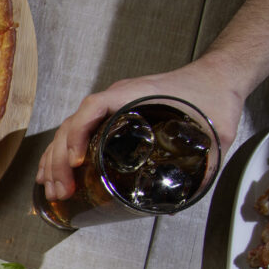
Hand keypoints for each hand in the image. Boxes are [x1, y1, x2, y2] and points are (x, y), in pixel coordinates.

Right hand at [36, 57, 244, 200]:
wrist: (218, 77)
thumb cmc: (211, 93)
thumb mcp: (214, 128)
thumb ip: (208, 159)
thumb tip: (192, 191)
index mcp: (134, 94)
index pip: (93, 108)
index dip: (78, 135)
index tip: (76, 161)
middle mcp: (115, 100)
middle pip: (72, 125)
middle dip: (60, 161)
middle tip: (61, 190)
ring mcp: (109, 109)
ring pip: (69, 132)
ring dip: (55, 161)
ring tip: (53, 190)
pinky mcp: (110, 119)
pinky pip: (76, 135)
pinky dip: (61, 155)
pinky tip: (51, 173)